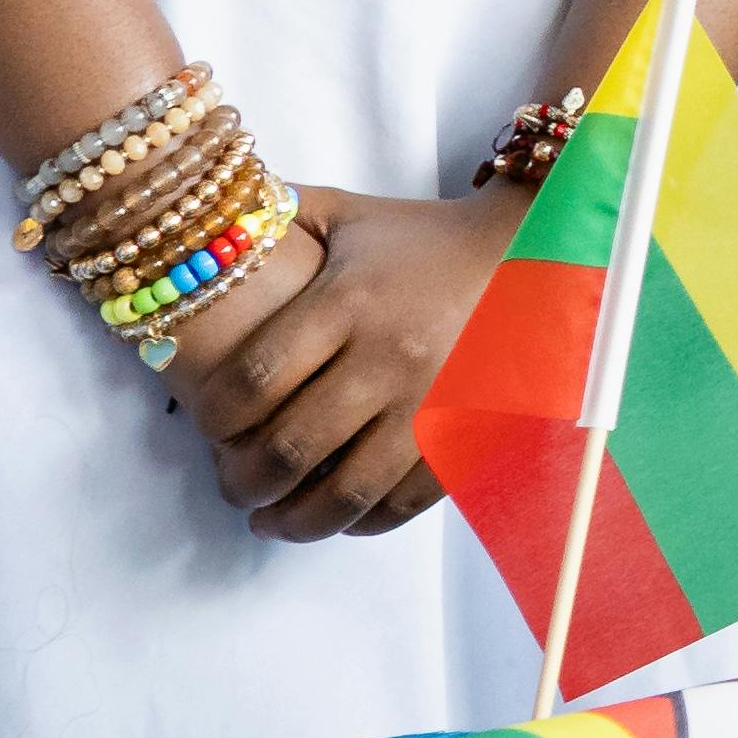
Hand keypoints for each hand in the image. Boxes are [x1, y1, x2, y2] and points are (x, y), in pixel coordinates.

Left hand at [170, 186, 506, 540]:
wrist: (539, 247)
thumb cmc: (427, 238)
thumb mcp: (346, 214)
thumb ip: (271, 220)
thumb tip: (199, 229)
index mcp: (348, 300)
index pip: (252, 382)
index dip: (213, 421)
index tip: (209, 429)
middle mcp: (389, 356)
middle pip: (288, 448)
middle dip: (242, 483)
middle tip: (232, 486)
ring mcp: (434, 401)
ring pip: (344, 493)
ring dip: (293, 522)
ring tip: (271, 521)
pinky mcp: (471, 431)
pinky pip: (406, 502)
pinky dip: (364, 523)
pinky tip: (341, 518)